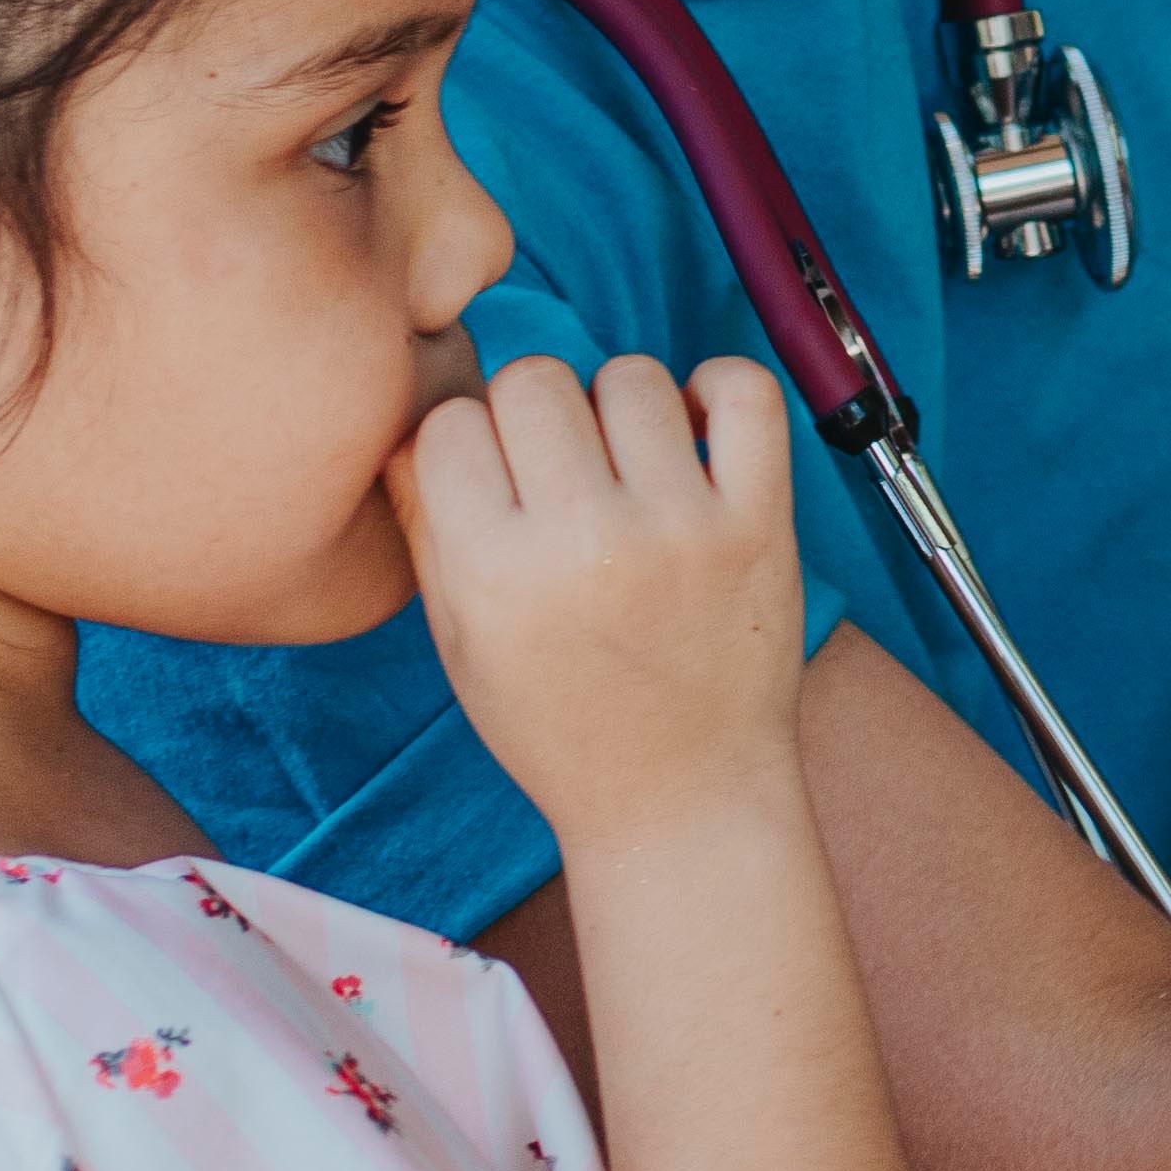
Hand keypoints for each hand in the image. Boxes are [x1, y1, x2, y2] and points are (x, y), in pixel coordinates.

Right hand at [394, 354, 808, 853]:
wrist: (680, 795)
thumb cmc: (559, 722)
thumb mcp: (462, 641)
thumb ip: (428, 528)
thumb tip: (410, 423)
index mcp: (495, 575)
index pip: (450, 424)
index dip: (466, 439)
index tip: (493, 474)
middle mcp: (586, 541)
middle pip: (534, 380)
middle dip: (533, 410)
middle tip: (558, 465)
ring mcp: (680, 527)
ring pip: (629, 376)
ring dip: (618, 403)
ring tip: (626, 459)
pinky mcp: (760, 523)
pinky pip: (743, 392)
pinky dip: (717, 386)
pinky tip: (694, 427)